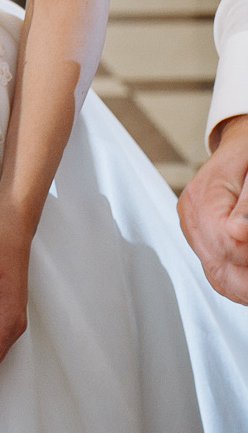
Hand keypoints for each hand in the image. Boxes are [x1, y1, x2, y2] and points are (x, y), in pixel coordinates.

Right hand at [179, 115, 247, 305]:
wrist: (241, 145)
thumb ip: (245, 205)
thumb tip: (238, 234)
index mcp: (201, 197)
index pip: (224, 243)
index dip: (247, 253)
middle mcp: (190, 215)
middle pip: (216, 265)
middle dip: (244, 282)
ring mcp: (193, 228)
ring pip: (214, 274)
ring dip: (240, 287)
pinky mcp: (199, 236)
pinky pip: (214, 269)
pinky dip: (233, 281)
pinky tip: (245, 286)